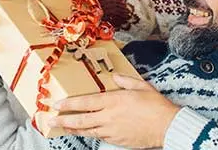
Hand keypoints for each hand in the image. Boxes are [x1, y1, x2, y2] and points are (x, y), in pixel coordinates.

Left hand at [51, 74, 178, 147]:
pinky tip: (85, 133)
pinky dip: (89, 134)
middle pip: (80, 120)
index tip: (57, 103)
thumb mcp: (141, 86)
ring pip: (87, 131)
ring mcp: (112, 130)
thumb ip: (125, 80)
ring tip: (62, 128)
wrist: (167, 126)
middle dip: (63, 120)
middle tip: (50, 120)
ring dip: (73, 129)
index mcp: (113, 101)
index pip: (84, 103)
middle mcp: (109, 117)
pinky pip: (99, 137)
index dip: (68, 104)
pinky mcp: (117, 140)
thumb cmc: (156, 106)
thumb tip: (114, 76)